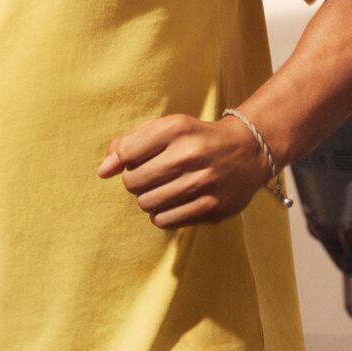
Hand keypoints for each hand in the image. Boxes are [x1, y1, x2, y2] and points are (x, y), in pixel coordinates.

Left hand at [98, 114, 267, 228]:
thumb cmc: (196, 139)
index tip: (137, 159)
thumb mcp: (165, 128)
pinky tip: (174, 202)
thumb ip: (128, 143)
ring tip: (163, 189)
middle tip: (151, 176)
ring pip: (146, 204)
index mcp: (177, 129)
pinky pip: (164, 222)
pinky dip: (162, 215)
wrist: (249, 151)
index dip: (124, 160)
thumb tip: (103, 171)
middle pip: (133, 182)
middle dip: (135, 181)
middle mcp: (190, 155)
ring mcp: (203, 183)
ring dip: (148, 199)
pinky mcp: (213, 208)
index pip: (126, 153)